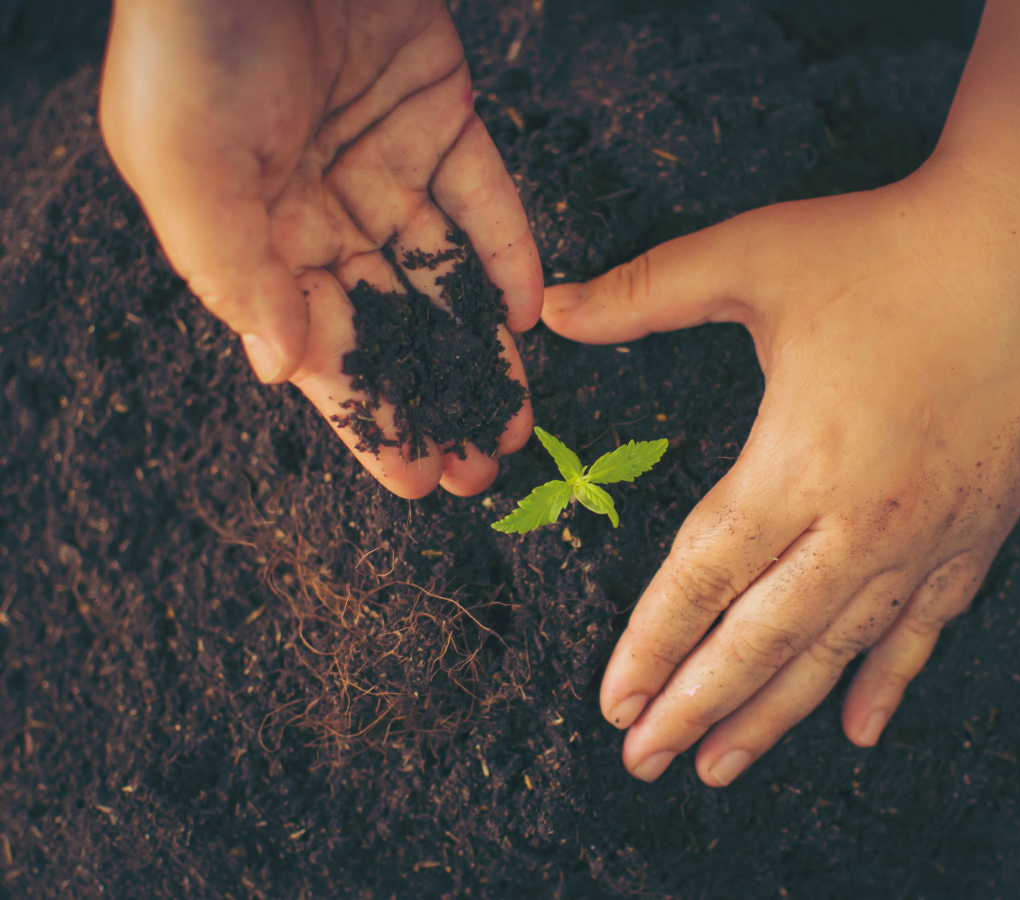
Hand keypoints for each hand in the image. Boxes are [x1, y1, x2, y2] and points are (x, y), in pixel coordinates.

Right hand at [100, 0, 540, 496]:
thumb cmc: (193, 38)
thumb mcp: (185, 164)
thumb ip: (234, 272)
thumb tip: (283, 371)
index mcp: (254, 238)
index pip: (322, 353)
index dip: (370, 421)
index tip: (417, 482)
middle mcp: (322, 214)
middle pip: (393, 329)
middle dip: (436, 401)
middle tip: (481, 469)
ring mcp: (385, 167)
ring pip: (444, 279)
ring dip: (481, 350)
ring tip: (515, 419)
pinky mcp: (440, 117)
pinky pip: (483, 200)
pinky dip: (506, 255)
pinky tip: (524, 316)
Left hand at [543, 157, 1019, 784]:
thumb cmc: (881, 249)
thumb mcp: (750, 257)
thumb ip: (644, 293)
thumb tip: (552, 308)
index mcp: (797, 461)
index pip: (705, 578)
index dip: (652, 644)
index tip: (614, 701)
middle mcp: (861, 519)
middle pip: (762, 638)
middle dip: (696, 705)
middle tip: (645, 761)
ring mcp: (926, 535)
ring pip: (836, 650)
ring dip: (773, 713)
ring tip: (720, 765)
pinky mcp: (976, 532)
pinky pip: (925, 629)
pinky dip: (887, 683)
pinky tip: (855, 731)